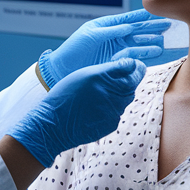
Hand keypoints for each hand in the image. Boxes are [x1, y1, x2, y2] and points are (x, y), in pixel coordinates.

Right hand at [9, 56, 145, 166]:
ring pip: (127, 97)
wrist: (54, 124)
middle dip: (135, 76)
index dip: (133, 65)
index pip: (129, 67)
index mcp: (101, 77)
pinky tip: (100, 106)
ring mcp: (112, 110)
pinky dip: (114, 106)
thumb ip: (106, 71)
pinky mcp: (112, 123)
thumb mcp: (82, 75)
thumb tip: (127, 67)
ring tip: (111, 90)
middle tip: (133, 72)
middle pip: (133, 83)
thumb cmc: (64, 96)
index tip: (132, 64)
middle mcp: (110, 93)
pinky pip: (119, 111)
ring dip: (124, 92)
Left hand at [39, 9, 168, 87]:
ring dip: (151, 42)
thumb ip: (111, 31)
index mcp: (107, 25)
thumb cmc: (74, 49)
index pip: (128, 19)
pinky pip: (134, 56)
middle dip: (152, 28)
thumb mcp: (91, 35)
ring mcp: (117, 50)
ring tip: (164, 40)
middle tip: (168, 25)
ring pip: (139, 44)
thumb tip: (129, 27)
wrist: (63, 69)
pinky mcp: (117, 62)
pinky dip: (145, 54)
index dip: (143, 16)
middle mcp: (114, 37)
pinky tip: (156, 52)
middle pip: (137, 31)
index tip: (156, 13)